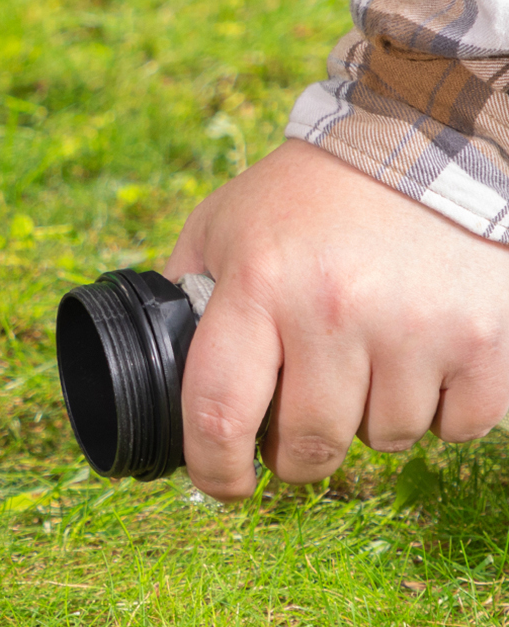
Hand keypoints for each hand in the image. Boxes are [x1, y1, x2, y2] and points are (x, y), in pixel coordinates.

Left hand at [163, 139, 508, 499]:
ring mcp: (416, 327)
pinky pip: (457, 428)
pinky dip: (439, 414)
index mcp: (258, 285)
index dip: (215, 471)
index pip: (219, 414)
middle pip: (308, 445)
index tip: (223, 484)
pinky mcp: (485, 339)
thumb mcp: (220, 227)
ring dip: (370, 423)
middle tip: (297, 428)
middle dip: (296, 454)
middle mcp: (335, 309)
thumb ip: (184, 294)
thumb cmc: (307, 196)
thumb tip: (151, 367)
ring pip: (385, 440)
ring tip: (364, 366)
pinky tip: (419, 365)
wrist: (424, 143)